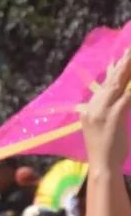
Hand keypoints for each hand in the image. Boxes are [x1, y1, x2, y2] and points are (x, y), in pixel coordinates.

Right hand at [79, 47, 130, 172]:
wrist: (102, 165)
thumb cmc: (105, 150)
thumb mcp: (101, 128)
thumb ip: (105, 113)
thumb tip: (116, 100)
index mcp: (89, 110)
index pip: (103, 86)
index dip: (113, 71)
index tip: (119, 58)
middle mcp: (93, 107)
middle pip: (110, 82)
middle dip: (121, 65)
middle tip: (129, 49)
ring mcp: (102, 111)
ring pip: (117, 85)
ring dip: (126, 69)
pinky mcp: (114, 116)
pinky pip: (126, 96)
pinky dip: (130, 87)